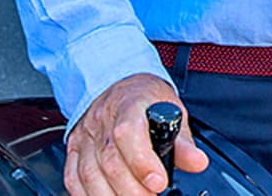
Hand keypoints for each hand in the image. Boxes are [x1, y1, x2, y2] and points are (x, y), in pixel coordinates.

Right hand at [65, 74, 209, 194]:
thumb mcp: (172, 111)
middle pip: (110, 161)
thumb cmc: (145, 99)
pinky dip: (88, 194)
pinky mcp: (75, 150)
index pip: (128, 134)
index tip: (158, 182)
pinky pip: (74, 177)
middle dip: (132, 189)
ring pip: (90, 173)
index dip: (142, 162)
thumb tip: (197, 162)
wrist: (119, 85)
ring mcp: (86, 136)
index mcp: (128, 106)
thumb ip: (183, 142)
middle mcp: (102, 121)